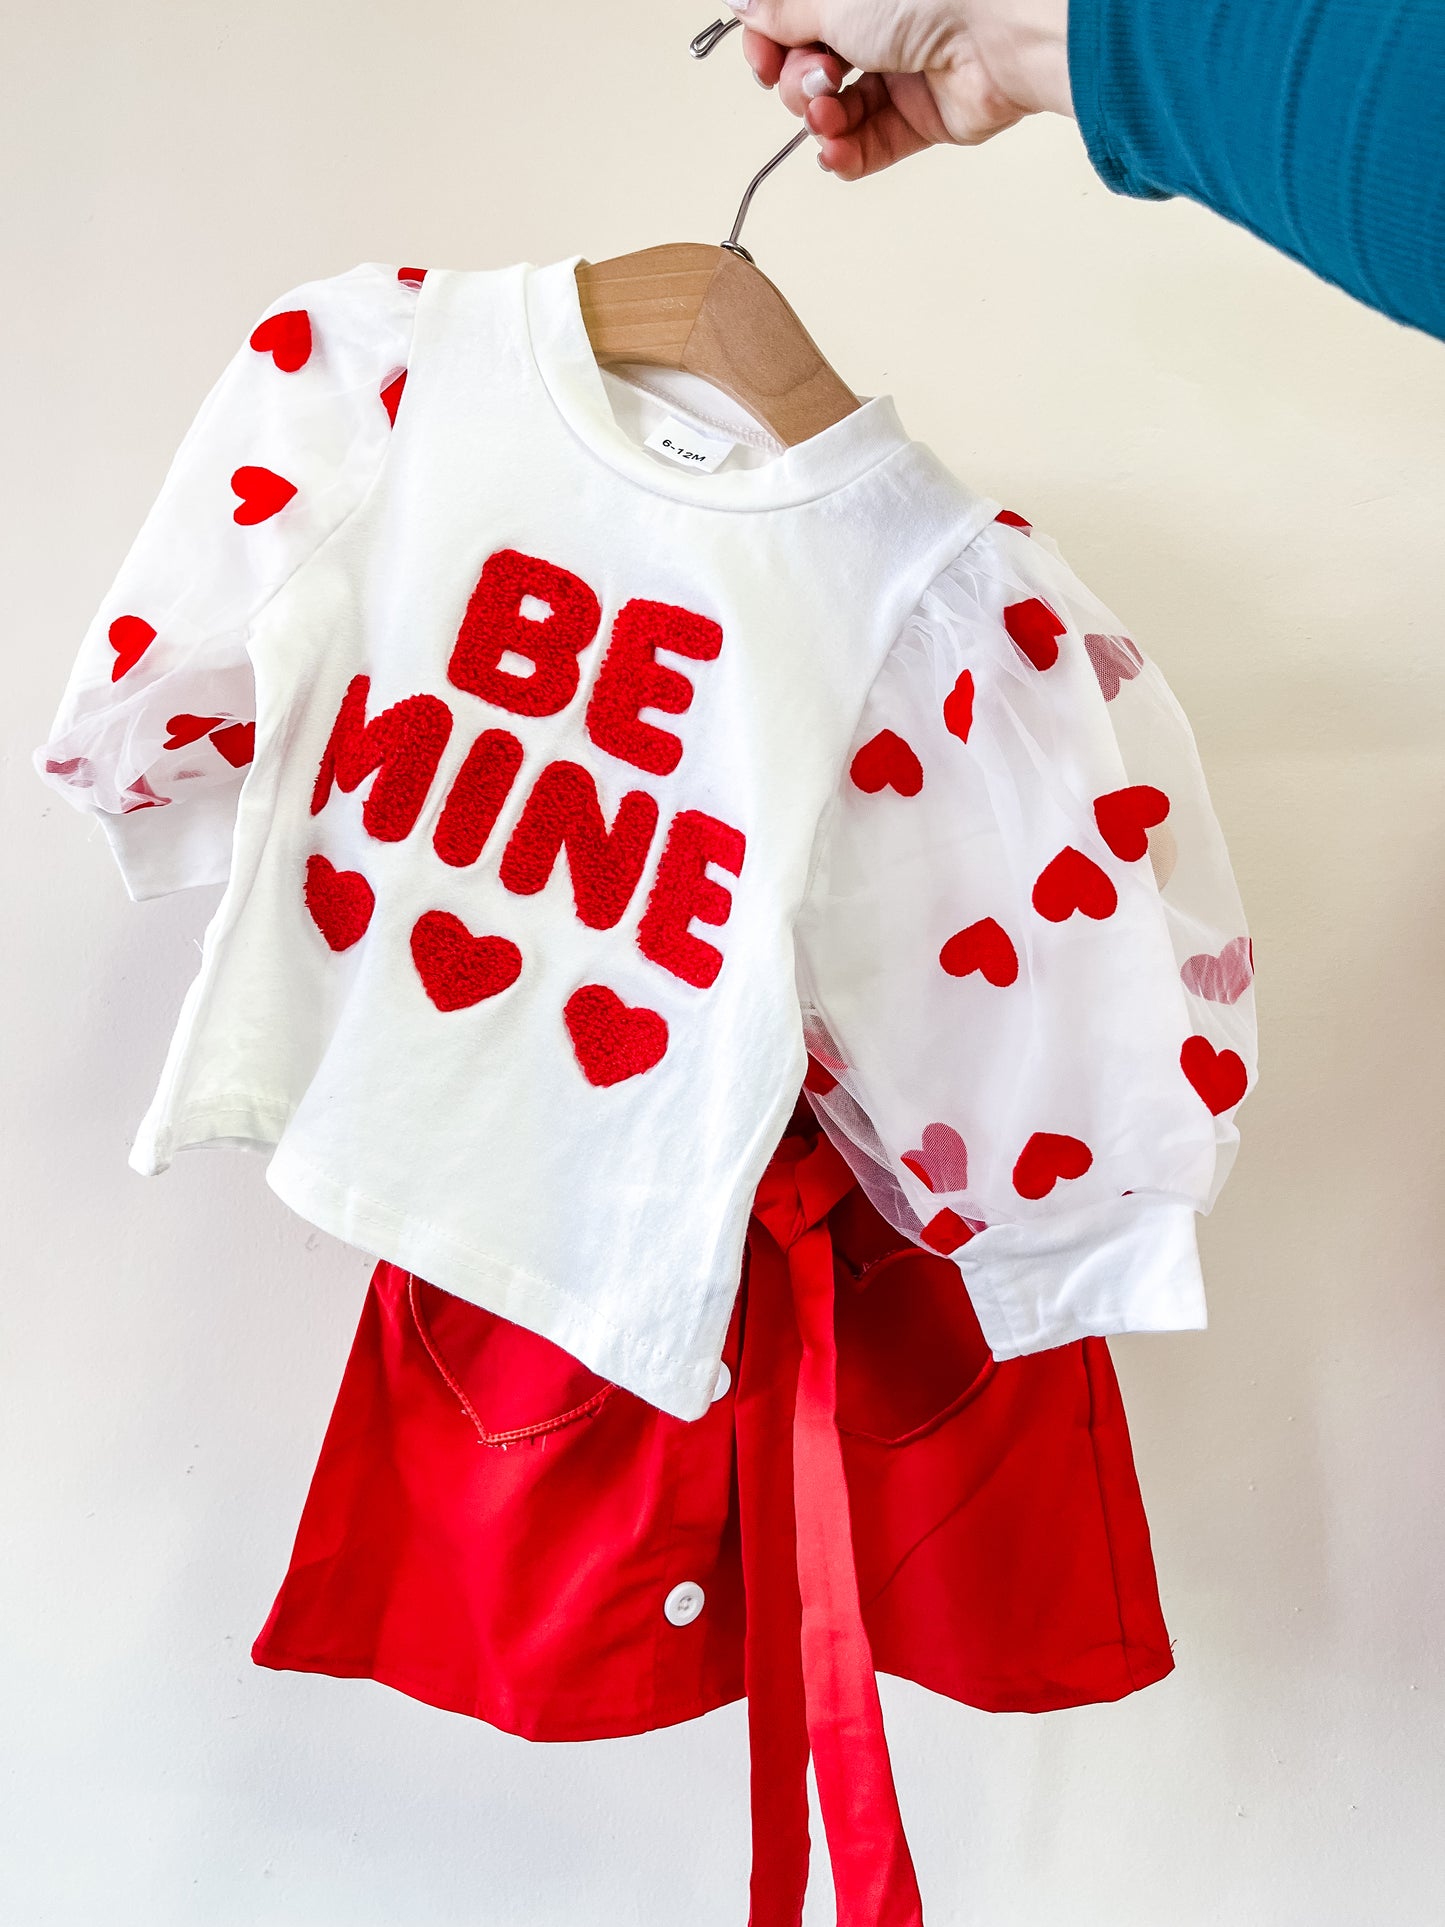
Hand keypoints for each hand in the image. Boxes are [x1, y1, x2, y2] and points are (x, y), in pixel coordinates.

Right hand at [727, 0, 1072, 179]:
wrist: (1000, 33)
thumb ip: (784, 11)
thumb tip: (745, 6)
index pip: (793, 20)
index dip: (769, 44)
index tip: (761, 59)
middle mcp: (880, 23)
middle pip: (811, 68)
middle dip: (798, 84)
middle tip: (813, 81)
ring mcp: (902, 71)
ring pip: (838, 111)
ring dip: (820, 121)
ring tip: (827, 117)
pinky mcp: (923, 116)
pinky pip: (871, 145)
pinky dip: (847, 154)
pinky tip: (834, 152)